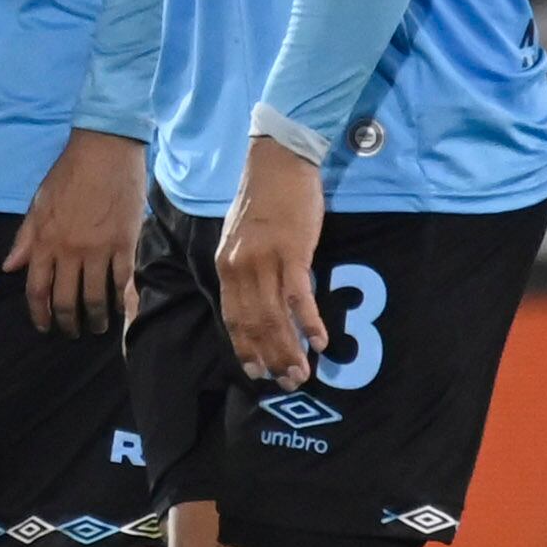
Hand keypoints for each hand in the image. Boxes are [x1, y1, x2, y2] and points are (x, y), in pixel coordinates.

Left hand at [5, 129, 148, 335]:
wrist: (104, 153)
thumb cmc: (67, 175)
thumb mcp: (37, 205)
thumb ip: (25, 239)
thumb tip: (10, 267)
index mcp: (44, 242)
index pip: (36, 289)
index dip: (39, 314)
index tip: (44, 327)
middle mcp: (69, 251)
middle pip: (66, 299)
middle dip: (67, 322)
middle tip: (72, 332)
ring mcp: (98, 250)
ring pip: (96, 297)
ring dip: (96, 318)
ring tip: (97, 327)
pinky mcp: (125, 244)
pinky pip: (122, 281)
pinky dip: (120, 300)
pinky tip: (119, 309)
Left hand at [215, 139, 330, 387]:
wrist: (277, 163)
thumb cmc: (266, 201)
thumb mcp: (245, 239)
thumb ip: (248, 270)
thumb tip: (261, 300)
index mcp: (227, 266)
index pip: (232, 317)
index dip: (244, 347)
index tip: (256, 371)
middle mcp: (240, 268)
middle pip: (253, 323)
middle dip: (270, 357)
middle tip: (287, 383)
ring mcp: (264, 260)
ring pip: (274, 316)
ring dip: (289, 348)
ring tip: (302, 373)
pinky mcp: (291, 251)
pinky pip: (298, 295)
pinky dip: (307, 321)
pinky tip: (319, 341)